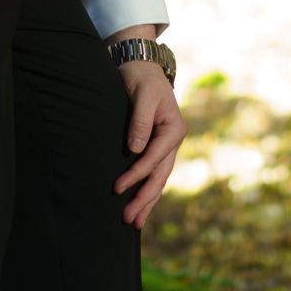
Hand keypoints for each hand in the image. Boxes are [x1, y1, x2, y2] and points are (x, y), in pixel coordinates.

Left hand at [113, 56, 186, 227]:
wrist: (142, 67)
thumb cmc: (141, 78)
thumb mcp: (142, 95)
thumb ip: (139, 122)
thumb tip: (134, 150)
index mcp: (174, 130)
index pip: (153, 159)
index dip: (135, 175)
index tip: (117, 188)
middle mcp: (173, 141)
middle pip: (159, 176)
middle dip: (144, 199)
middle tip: (128, 219)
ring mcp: (166, 146)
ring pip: (158, 179)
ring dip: (147, 201)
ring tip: (133, 223)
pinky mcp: (156, 147)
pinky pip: (153, 173)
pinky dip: (147, 190)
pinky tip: (140, 205)